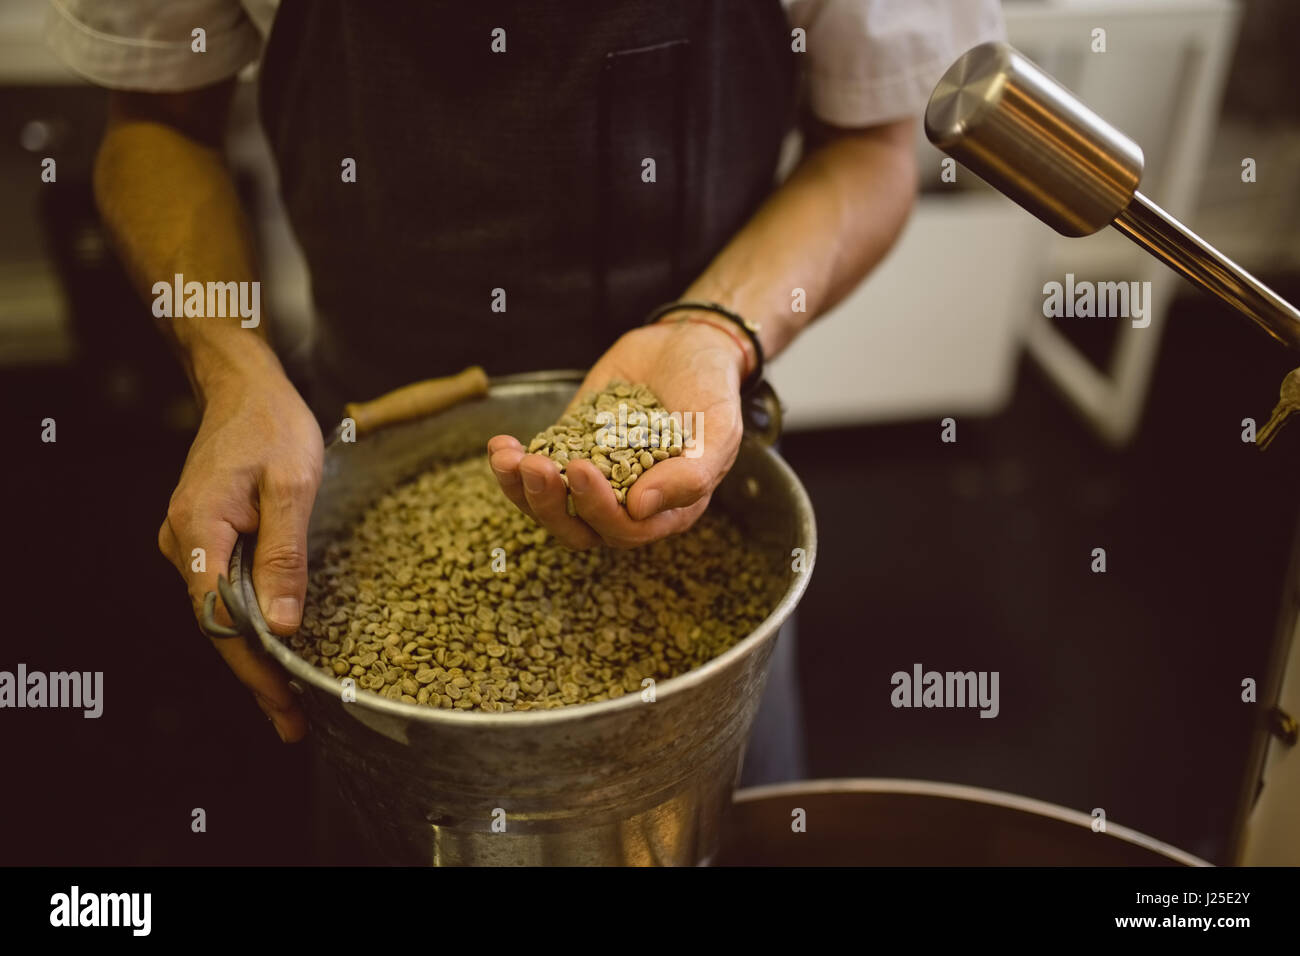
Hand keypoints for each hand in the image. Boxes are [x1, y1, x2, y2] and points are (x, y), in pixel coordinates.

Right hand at [157, 354, 322, 741]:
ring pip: (220, 613)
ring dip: (255, 656)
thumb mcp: (292, 486)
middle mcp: (184, 543)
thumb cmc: (272, 427)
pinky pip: (226, 592)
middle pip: (217, 625)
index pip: (220, 618)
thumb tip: (282, 624)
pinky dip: (252, 625)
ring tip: (291, 701)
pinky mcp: (207, 540)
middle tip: (294, 723)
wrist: (244, 389)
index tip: (283, 703)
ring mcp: (192, 543)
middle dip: (257, 676)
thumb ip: (286, 555)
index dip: (253, 667)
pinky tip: (276, 650)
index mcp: (199, 530)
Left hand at [488, 317, 746, 547]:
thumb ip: (690, 475)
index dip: (598, 507)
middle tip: (536, 466)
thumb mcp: (717, 431)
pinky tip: (501, 446)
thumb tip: (639, 508)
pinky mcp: (568, 450)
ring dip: (521, 490)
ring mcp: (594, 477)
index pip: (625, 529)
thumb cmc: (710, 390)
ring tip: (507, 458)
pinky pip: (535, 472)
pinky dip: (512, 465)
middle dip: (550, 503)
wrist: (686, 345)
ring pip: (550, 507)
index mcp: (666, 509)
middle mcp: (627, 503)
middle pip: (579, 528)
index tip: (581, 467)